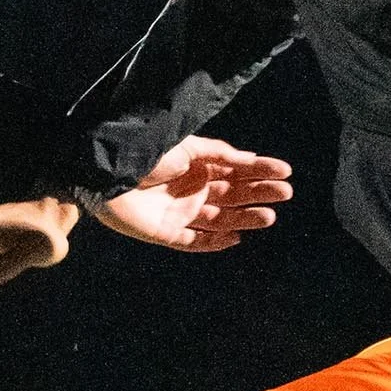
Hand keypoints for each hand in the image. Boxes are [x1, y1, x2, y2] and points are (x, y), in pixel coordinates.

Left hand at [92, 136, 292, 252]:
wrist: (105, 170)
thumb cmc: (145, 152)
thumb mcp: (187, 146)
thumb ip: (219, 153)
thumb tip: (250, 158)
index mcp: (197, 167)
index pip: (235, 171)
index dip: (260, 172)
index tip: (285, 172)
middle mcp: (191, 191)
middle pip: (232, 196)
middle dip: (258, 195)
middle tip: (284, 194)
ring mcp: (180, 213)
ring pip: (220, 220)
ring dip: (244, 219)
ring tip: (268, 216)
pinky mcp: (165, 234)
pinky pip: (193, 242)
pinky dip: (213, 243)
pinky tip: (235, 239)